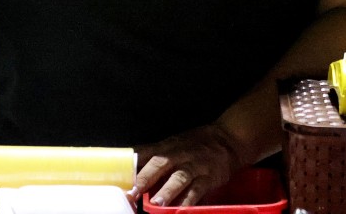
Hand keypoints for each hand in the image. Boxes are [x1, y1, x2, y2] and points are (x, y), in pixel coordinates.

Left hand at [131, 124, 247, 206]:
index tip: (118, 178)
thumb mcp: (173, 144)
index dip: (131, 166)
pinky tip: (181, 210)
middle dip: (145, 178)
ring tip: (156, 204)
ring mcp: (195, 166)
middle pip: (160, 164)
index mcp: (166, 147)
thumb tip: (128, 166)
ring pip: (179, 177)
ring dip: (167, 191)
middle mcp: (179, 154)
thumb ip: (153, 155)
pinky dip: (189, 200)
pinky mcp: (209, 177)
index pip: (145, 154)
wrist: (228, 139)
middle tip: (132, 193)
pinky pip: (198, 189)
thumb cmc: (195, 144)